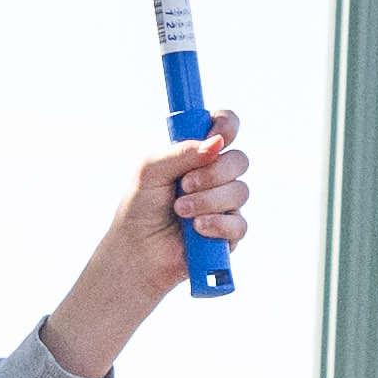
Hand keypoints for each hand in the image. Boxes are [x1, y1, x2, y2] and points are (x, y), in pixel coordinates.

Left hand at [43, 113, 252, 371]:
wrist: (137, 252)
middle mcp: (215, 176)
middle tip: (183, 185)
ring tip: (180, 211)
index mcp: (198, 153)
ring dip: (208, 200)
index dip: (227, 125)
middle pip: (239, 160)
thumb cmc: (140, 208)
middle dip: (213, 172)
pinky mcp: (230, 234)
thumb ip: (181, 152)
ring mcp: (225, 204)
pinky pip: (239, 223)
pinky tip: (197, 230)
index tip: (216, 134)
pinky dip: (216, 224)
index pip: (226, 127)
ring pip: (240, 192)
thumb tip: (217, 142)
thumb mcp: (151, 171)